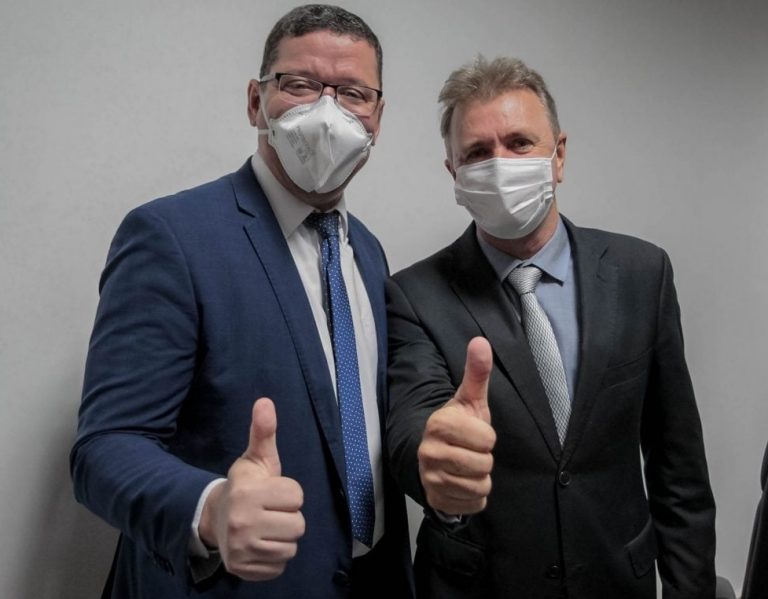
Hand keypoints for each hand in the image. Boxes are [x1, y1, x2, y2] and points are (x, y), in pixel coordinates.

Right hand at [199, 398, 304, 580]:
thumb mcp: (255, 458)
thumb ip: (264, 431)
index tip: (273, 492)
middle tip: (271, 511)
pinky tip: (262, 544)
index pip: (297, 496)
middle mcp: (243, 523)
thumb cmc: (244, 485)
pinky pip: (279, 567)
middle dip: (289, 517)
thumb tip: (265, 401)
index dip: (289, 493)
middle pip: (298, 525)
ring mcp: (242, 550)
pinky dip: (274, 558)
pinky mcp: (244, 570)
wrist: (215, 518)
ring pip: (291, 548)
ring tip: (267, 527)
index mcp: (248, 493)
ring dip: (283, 538)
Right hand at [418, 337, 495, 515]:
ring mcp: (431, 479)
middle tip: (471, 451)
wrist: (436, 456)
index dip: (487, 436)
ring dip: (481, 478)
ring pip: (480, 485)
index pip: (487, 439)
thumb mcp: (470, 400)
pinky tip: (464, 483)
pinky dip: (475, 496)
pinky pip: (474, 504)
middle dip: (484, 458)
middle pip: (484, 464)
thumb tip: (481, 341)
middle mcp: (429, 452)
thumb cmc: (459, 425)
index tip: (474, 432)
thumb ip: (477, 373)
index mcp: (438, 424)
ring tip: (468, 466)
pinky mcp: (437, 500)